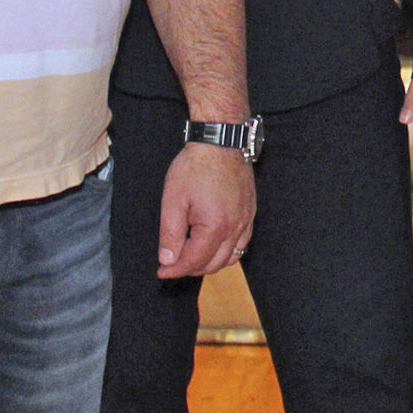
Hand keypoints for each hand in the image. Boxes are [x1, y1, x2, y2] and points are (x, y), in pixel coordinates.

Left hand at [158, 142, 255, 277]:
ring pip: (230, 258)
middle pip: (213, 264)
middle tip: (171, 264)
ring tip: (190, 257)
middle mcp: (235, 227)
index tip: (161, 270)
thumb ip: (170, 234)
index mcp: (215, 226)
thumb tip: (167, 260)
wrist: (220, 142)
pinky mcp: (250, 213)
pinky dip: (227, 253)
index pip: (194, 261)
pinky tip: (213, 246)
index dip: (175, 270)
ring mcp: (246, 221)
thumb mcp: (174, 200)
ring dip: (209, 263)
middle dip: (190, 269)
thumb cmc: (195, 167)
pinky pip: (242, 244)